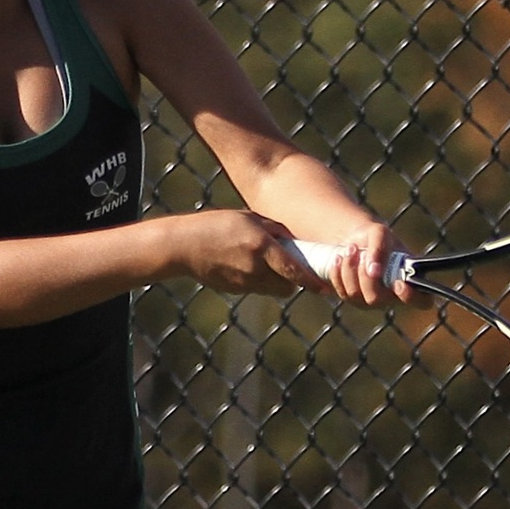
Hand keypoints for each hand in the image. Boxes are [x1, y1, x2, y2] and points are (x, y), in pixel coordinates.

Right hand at [171, 210, 328, 296]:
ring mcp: (244, 282)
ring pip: (272, 290)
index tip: (325, 287)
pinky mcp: (235, 288)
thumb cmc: (217, 224)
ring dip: (277, 282)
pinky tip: (246, 265)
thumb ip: (274, 230)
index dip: (312, 281)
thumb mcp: (249, 218)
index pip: (294, 271)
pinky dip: (260, 281)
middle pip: (287, 287)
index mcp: (262, 247)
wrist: (184, 246)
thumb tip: (295, 242)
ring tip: (267, 264)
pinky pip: (256, 288)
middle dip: (294, 281)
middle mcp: (255, 268)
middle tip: (295, 270)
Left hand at [304, 224, 414, 307]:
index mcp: (411, 281)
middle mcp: (393, 296)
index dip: (412, 297)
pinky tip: (338, 259)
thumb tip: (374, 271)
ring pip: (355, 295)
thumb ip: (381, 249)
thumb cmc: (376, 237)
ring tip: (350, 249)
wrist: (357, 240)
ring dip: (349, 269)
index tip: (399, 283)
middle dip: (364, 276)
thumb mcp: (380, 234)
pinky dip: (338, 273)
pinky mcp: (354, 299)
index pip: (422, 301)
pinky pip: (342, 292)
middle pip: (378, 299)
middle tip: (362, 254)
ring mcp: (372, 301)